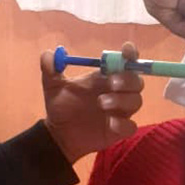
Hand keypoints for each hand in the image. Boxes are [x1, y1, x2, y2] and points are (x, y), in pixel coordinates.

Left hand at [42, 42, 142, 164]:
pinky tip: (110, 123)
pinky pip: (131, 126)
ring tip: (102, 103)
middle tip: (111, 82)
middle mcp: (117, 92)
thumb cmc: (61, 107)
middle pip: (136, 81)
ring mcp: (120, 111)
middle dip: (127, 79)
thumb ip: (50, 70)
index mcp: (104, 77)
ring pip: (136, 101)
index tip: (126, 50)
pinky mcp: (119, 130)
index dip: (130, 54)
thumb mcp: (53, 86)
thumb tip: (48, 54)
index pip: (124, 62)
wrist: (59, 133)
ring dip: (122, 99)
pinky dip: (123, 124)